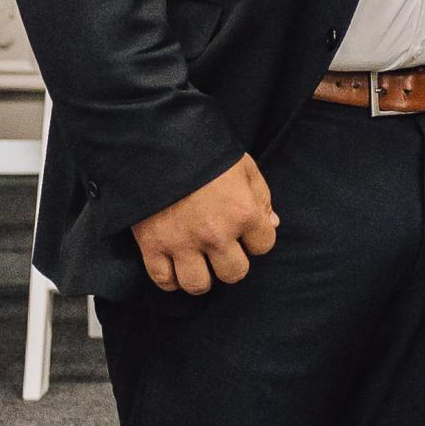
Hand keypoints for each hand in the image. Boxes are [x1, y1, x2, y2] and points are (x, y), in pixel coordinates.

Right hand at [132, 153, 279, 293]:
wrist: (158, 141)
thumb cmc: (206, 151)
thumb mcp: (244, 166)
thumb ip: (261, 197)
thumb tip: (271, 224)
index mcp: (243, 212)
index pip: (264, 246)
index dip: (256, 238)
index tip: (244, 230)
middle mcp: (216, 233)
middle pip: (235, 273)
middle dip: (231, 263)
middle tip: (221, 249)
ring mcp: (183, 242)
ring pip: (199, 285)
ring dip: (202, 276)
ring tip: (199, 263)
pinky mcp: (152, 245)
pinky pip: (164, 281)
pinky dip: (170, 279)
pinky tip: (175, 266)